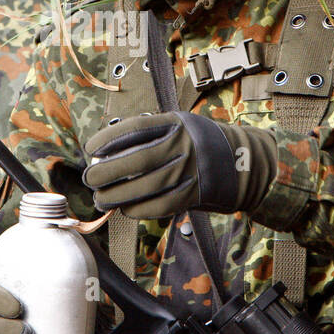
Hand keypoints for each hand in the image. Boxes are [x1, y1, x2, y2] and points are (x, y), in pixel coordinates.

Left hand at [82, 111, 273, 219]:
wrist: (243, 162)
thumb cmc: (199, 143)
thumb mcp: (180, 125)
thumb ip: (150, 135)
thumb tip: (107, 154)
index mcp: (176, 123)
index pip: (135, 129)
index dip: (108, 140)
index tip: (90, 148)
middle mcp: (184, 146)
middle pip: (137, 160)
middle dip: (107, 171)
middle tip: (90, 178)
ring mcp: (191, 172)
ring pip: (146, 187)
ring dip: (118, 195)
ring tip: (101, 198)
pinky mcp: (195, 195)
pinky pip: (161, 206)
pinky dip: (139, 210)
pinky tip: (125, 209)